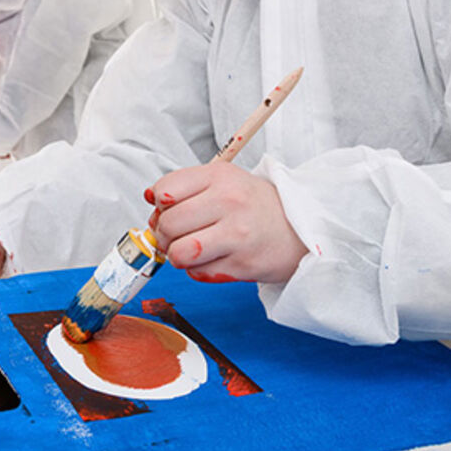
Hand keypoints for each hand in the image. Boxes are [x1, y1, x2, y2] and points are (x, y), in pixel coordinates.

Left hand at [146, 162, 307, 283]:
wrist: (300, 228)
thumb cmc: (255, 205)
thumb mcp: (224, 182)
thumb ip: (186, 186)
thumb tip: (149, 198)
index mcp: (220, 177)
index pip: (165, 191)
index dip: (159, 206)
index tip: (168, 211)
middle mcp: (229, 202)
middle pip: (168, 224)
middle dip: (164, 235)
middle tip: (176, 236)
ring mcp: (237, 234)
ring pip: (179, 253)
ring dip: (177, 256)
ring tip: (190, 250)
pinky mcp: (242, 264)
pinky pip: (197, 273)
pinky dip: (197, 270)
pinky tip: (212, 259)